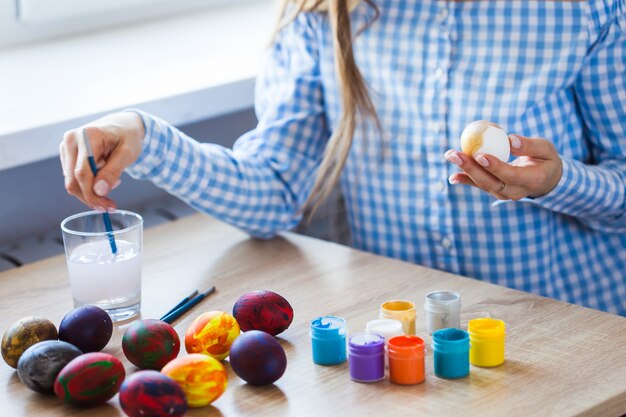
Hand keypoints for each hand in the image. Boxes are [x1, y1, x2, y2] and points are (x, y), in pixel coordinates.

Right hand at [59, 112, 144, 210]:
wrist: (123, 125)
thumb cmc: (128, 136)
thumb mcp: (128, 153)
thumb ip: (113, 171)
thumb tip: (99, 191)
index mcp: (87, 135)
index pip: (82, 173)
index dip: (92, 194)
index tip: (107, 207)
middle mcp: (71, 139)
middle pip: (73, 180)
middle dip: (91, 197)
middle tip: (109, 206)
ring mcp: (67, 146)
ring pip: (71, 181)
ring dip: (91, 190)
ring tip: (113, 182)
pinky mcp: (67, 153)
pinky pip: (73, 176)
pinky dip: (88, 183)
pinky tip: (103, 177)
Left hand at [444, 133, 562, 199]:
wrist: (546, 180)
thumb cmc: (545, 159)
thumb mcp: (546, 149)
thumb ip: (529, 145)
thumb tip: (510, 140)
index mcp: (532, 180)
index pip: (511, 175)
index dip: (495, 166)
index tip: (480, 155)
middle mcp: (516, 191)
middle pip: (491, 182)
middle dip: (471, 168)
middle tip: (455, 154)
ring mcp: (504, 194)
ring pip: (482, 184)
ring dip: (464, 171)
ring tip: (450, 155)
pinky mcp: (495, 191)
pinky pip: (479, 185)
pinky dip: (465, 180)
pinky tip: (452, 177)